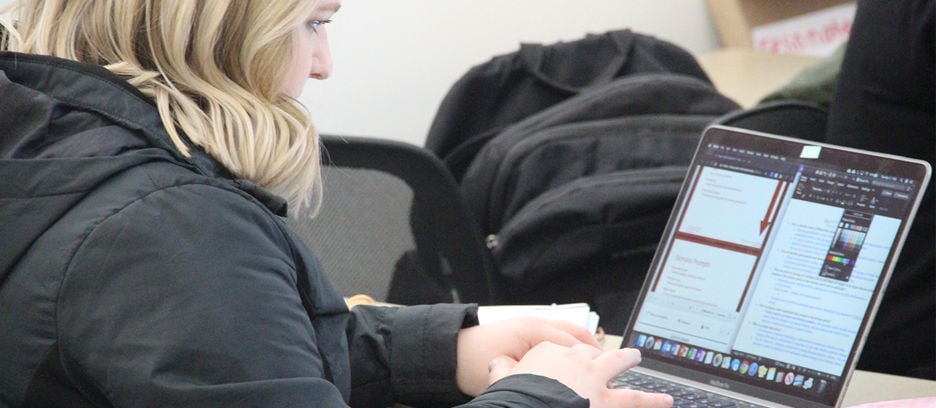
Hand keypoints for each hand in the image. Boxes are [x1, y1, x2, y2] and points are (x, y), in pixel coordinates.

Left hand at [455, 317, 599, 395]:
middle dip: (595, 350)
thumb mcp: (507, 376)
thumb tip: (563, 383)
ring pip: (570, 332)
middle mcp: (536, 323)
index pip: (573, 344)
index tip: (607, 373)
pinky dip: (572, 344)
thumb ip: (537, 376)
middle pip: (577, 334)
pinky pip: (558, 334)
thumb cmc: (473, 364)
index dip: (592, 359)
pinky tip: (578, 360)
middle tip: (613, 368)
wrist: (451, 354)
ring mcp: (533, 325)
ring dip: (585, 346)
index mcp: (533, 330)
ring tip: (601, 364)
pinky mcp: (528, 331)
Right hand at [489, 343, 673, 407]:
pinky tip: (665, 402)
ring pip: (622, 370)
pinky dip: (651, 401)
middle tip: (622, 356)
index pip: (567, 351)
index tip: (576, 363)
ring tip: (650, 375)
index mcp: (552, 354)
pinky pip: (636, 401)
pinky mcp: (609, 402)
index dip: (574, 359)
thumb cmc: (514, 396)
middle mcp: (579, 362)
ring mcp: (597, 381)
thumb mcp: (502, 378)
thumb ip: (503, 370)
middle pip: (598, 355)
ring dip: (636, 371)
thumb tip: (497, 364)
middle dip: (610, 356)